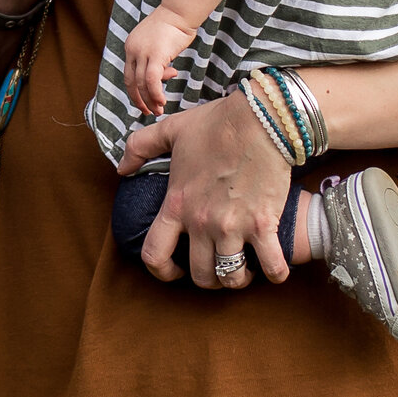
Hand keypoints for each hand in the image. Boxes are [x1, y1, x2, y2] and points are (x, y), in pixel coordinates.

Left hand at [118, 91, 291, 288]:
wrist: (260, 118)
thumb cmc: (216, 124)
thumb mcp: (170, 130)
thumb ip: (140, 147)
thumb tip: (122, 168)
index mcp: (177, 204)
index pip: (155, 253)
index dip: (161, 271)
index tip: (172, 270)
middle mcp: (202, 222)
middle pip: (200, 274)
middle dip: (206, 278)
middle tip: (214, 267)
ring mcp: (234, 226)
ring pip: (231, 276)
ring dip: (235, 278)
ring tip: (240, 268)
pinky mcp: (264, 224)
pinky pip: (272, 266)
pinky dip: (275, 273)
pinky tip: (275, 268)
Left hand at [122, 8, 196, 116]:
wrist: (180, 11)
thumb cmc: (174, 26)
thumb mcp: (161, 45)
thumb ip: (160, 60)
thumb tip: (167, 74)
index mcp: (130, 46)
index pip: (130, 75)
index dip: (136, 91)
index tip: (145, 102)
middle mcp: (132, 49)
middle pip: (132, 82)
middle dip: (140, 100)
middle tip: (149, 112)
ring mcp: (142, 52)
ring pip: (141, 84)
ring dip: (150, 100)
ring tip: (159, 109)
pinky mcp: (155, 55)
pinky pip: (152, 81)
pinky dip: (156, 94)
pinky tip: (162, 101)